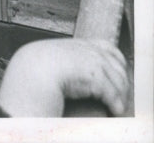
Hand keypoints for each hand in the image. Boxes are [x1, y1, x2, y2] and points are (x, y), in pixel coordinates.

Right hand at [0, 38, 130, 116]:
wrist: (33, 71)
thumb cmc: (38, 67)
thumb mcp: (54, 56)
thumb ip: (67, 58)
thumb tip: (71, 70)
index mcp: (79, 44)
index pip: (107, 47)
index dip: (117, 60)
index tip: (119, 72)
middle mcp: (89, 50)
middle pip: (116, 64)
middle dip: (121, 81)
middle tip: (121, 94)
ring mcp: (93, 62)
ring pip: (117, 79)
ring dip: (121, 95)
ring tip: (118, 106)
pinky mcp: (95, 77)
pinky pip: (112, 92)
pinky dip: (116, 103)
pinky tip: (115, 110)